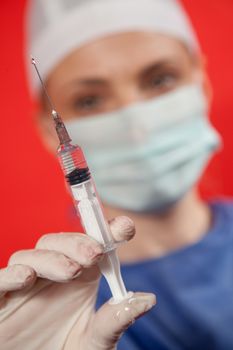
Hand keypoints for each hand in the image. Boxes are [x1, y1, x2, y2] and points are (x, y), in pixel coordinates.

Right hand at [0, 216, 155, 349]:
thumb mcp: (95, 341)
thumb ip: (115, 321)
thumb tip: (147, 299)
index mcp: (78, 277)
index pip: (89, 244)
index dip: (106, 231)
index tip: (124, 228)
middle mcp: (51, 275)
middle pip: (58, 242)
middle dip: (77, 243)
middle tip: (95, 254)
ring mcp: (25, 286)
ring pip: (31, 255)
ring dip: (51, 258)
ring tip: (71, 271)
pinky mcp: (1, 301)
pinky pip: (0, 280)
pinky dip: (10, 274)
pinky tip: (26, 277)